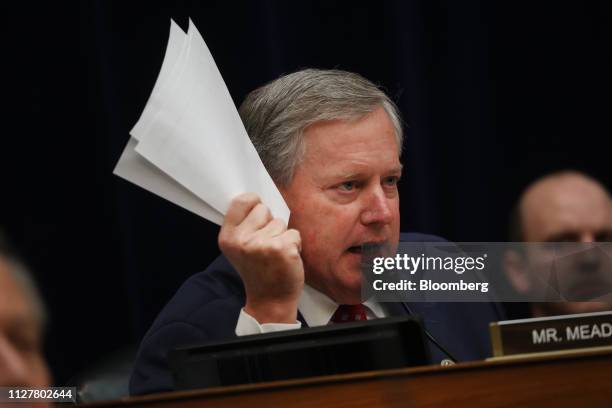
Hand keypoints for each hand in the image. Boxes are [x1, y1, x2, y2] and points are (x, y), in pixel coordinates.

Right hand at [218, 193, 303, 323]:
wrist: (270, 300)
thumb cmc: (258, 271)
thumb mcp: (240, 248)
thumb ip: (244, 225)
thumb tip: (258, 200)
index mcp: (228, 237)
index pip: (241, 201)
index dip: (254, 203)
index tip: (258, 216)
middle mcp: (242, 240)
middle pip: (264, 209)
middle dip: (269, 223)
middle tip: (266, 245)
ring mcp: (262, 245)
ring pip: (281, 222)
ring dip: (282, 236)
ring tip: (275, 254)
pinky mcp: (283, 249)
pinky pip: (294, 233)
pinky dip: (294, 244)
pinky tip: (286, 259)